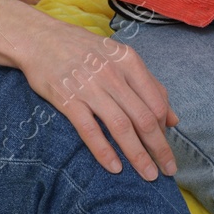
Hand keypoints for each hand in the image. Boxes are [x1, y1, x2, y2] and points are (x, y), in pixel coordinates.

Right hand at [0, 0, 178, 181]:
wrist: (39, 38)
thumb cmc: (83, 49)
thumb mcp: (119, 57)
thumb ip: (149, 85)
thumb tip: (173, 119)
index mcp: (129, 61)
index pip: (156, 102)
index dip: (164, 129)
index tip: (166, 147)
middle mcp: (112, 74)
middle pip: (143, 118)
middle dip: (159, 148)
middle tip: (168, 170)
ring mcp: (90, 87)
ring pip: (121, 127)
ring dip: (138, 155)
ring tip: (148, 175)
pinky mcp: (68, 100)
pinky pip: (90, 131)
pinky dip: (104, 151)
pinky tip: (115, 167)